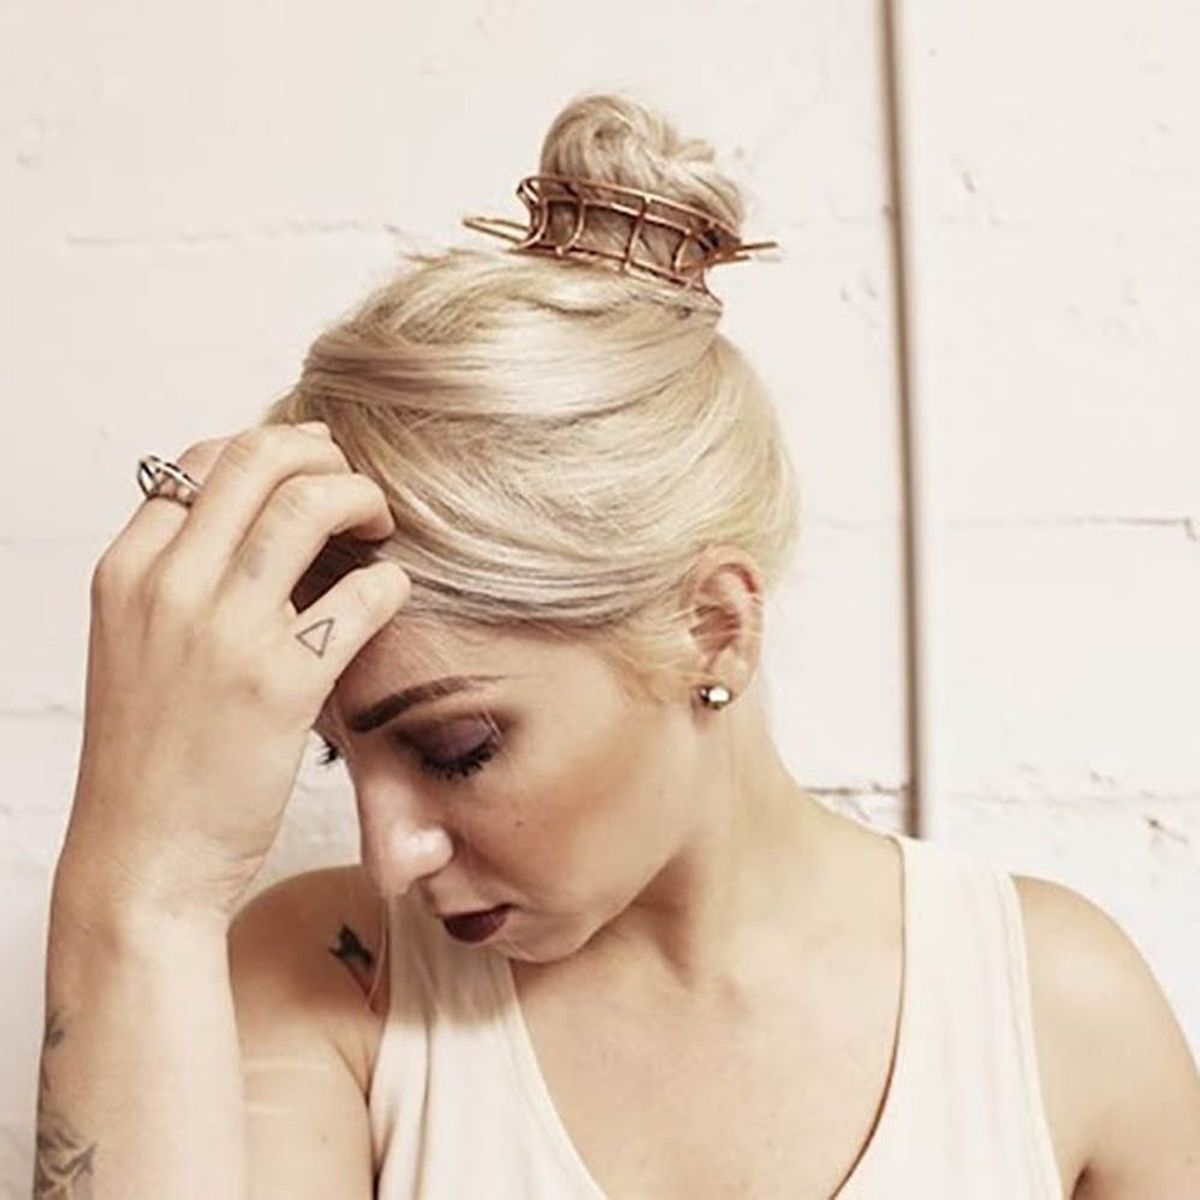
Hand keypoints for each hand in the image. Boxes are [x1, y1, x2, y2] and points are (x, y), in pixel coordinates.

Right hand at [56, 422, 409, 927]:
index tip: (312, 466)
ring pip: (308, 505)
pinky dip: (389, 581)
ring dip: (363, 498)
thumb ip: (181, 578)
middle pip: (259, 459)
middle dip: (325, 454)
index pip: (202, 458)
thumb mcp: (136, 645)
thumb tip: (257, 521)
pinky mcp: (281, 685)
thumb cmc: (150, 754)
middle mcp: (168, 587)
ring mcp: (224, 633)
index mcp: (128, 571)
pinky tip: (392, 595)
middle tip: (358, 485)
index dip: (272, 449)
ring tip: (382, 527)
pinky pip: (360, 595)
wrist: (140, 857)